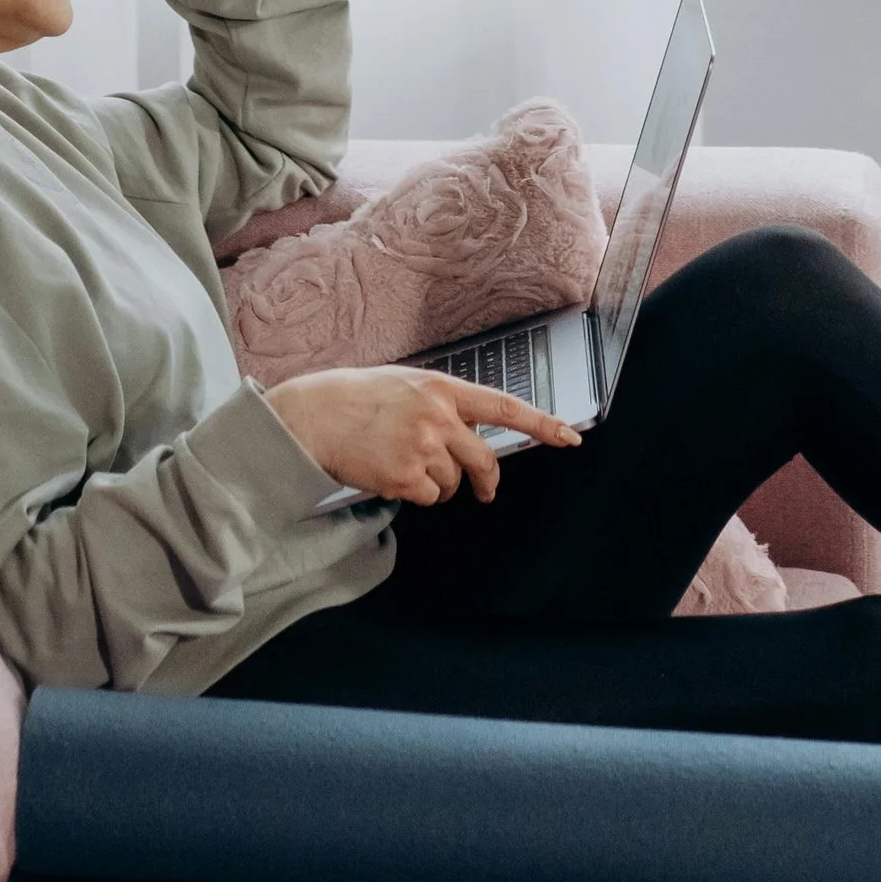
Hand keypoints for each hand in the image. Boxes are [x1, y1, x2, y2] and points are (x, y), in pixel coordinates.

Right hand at [265, 365, 580, 505]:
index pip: (504, 405)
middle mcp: (438, 416)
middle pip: (484, 459)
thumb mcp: (404, 383)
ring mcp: (422, 447)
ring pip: (453, 483)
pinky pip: (428, 498)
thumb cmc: (354, 397)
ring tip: (404, 465)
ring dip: (438, 484)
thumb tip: (466, 430)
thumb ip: (439, 403)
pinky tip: (390, 475)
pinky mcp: (405, 477)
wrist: (312, 415)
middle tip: (484, 491)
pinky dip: (415, 494)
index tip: (569, 436)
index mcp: (441, 387)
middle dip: (487, 481)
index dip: (541, 423)